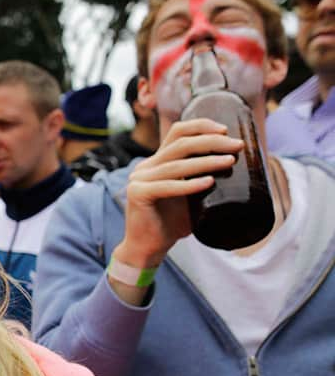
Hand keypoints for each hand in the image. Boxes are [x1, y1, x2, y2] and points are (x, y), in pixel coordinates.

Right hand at [116, 118, 242, 267]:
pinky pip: (166, 186)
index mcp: (157, 162)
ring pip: (176, 165)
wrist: (148, 248)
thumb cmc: (172, 223)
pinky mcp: (137, 195)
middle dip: (212, 142)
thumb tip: (238, 167)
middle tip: (237, 146)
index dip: (201, 126)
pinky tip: (207, 182)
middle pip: (180, 144)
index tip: (226, 131)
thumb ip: (202, 179)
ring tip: (229, 162)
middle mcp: (146, 167)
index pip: (177, 132)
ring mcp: (139, 180)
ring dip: (206, 162)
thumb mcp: (191, 196)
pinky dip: (188, 184)